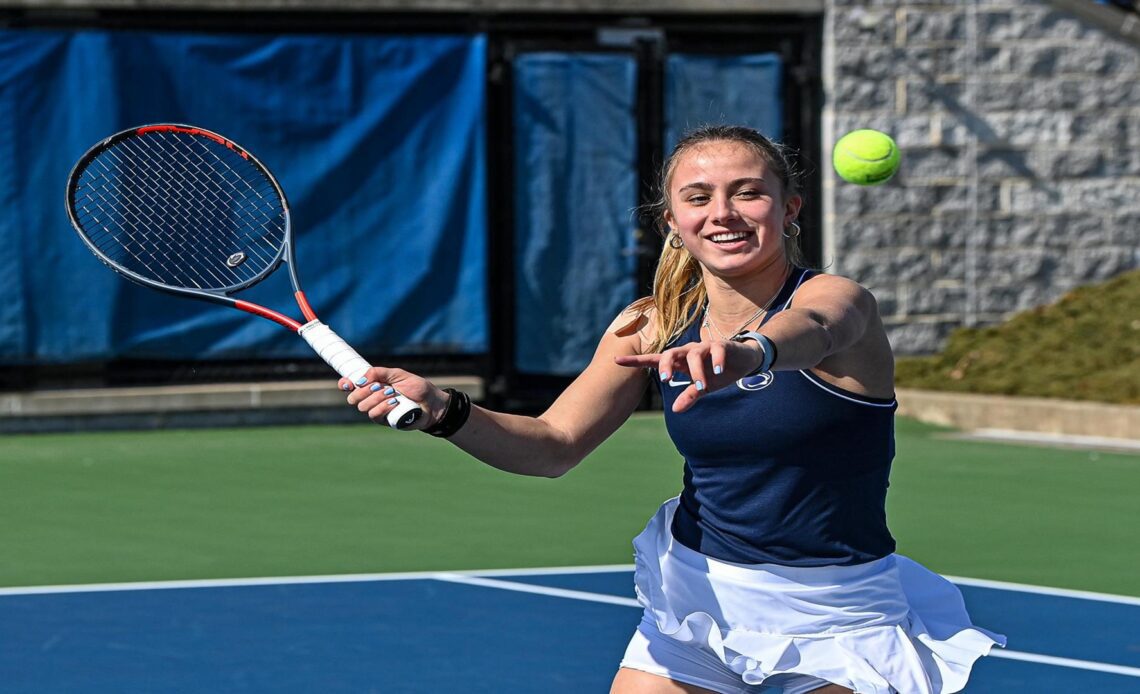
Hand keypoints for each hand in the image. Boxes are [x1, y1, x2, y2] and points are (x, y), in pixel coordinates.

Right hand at [339, 366, 448, 428]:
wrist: (431, 403)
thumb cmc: (417, 388)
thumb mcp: (398, 374)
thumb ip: (379, 373)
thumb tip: (360, 379)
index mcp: (373, 385)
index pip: (351, 385)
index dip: (344, 384)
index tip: (347, 383)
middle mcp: (372, 398)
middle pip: (353, 398)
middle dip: (363, 391)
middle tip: (379, 386)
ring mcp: (377, 410)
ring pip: (362, 407)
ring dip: (377, 398)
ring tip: (393, 393)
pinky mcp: (384, 421)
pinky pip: (374, 415)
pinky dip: (383, 407)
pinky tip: (394, 403)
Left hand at [614, 339, 763, 412]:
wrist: (744, 360)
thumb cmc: (718, 373)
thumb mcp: (704, 388)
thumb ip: (690, 396)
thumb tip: (675, 409)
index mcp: (681, 361)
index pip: (655, 359)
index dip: (636, 361)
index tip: (616, 361)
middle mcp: (689, 351)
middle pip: (671, 353)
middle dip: (667, 365)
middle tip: (665, 380)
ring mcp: (705, 347)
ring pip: (695, 354)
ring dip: (697, 371)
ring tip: (702, 387)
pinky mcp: (722, 345)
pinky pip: (717, 350)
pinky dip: (717, 361)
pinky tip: (718, 372)